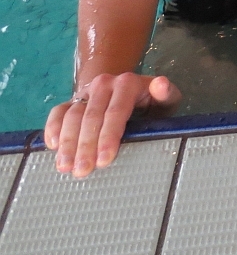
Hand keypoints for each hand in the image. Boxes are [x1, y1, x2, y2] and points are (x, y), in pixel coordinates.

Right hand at [44, 73, 180, 177]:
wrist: (131, 89)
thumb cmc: (151, 101)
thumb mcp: (165, 99)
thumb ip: (166, 94)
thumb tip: (160, 84)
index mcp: (128, 83)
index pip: (116, 112)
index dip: (109, 136)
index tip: (105, 160)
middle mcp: (104, 84)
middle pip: (91, 116)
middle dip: (85, 145)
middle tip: (82, 171)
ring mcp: (86, 92)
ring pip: (72, 115)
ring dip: (67, 142)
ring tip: (66, 166)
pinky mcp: (73, 100)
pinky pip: (58, 112)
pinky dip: (52, 128)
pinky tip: (53, 146)